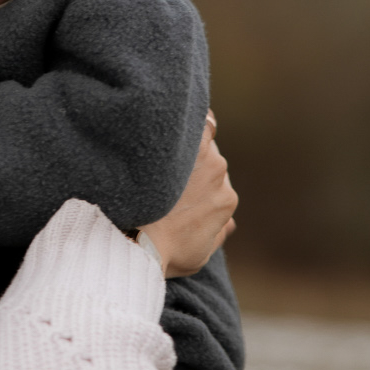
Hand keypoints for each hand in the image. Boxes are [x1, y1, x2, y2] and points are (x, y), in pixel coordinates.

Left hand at [139, 113, 236, 278]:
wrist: (141, 240)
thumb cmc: (164, 252)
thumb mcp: (197, 254)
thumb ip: (215, 234)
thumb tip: (228, 223)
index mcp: (225, 201)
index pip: (213, 178)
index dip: (192, 178)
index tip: (172, 182)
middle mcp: (220, 175)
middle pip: (206, 157)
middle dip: (187, 161)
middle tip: (158, 167)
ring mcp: (207, 157)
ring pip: (199, 138)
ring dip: (182, 142)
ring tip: (157, 146)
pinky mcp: (191, 143)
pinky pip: (202, 121)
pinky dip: (195, 119)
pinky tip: (173, 115)